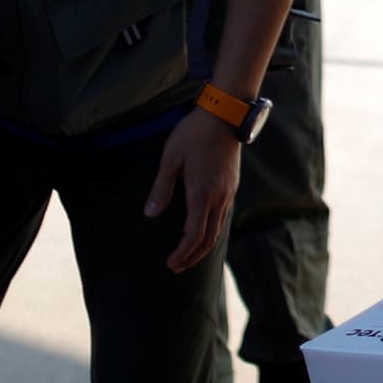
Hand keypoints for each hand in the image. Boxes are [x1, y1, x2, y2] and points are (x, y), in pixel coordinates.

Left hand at [148, 112, 243, 271]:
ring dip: (202, 246)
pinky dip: (211, 232)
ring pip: (218, 230)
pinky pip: (223, 217)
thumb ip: (161, 189)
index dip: (182, 253)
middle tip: (176, 267)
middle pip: (208, 239)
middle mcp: (218, 198)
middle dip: (192, 257)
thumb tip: (150, 214)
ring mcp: (228, 193)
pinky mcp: (232, 186)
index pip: (193, 235)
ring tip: (187, 255)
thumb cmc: (193, 134)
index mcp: (201, 194)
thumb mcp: (170, 159)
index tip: (170, 263)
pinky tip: (201, 230)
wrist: (224, 116)